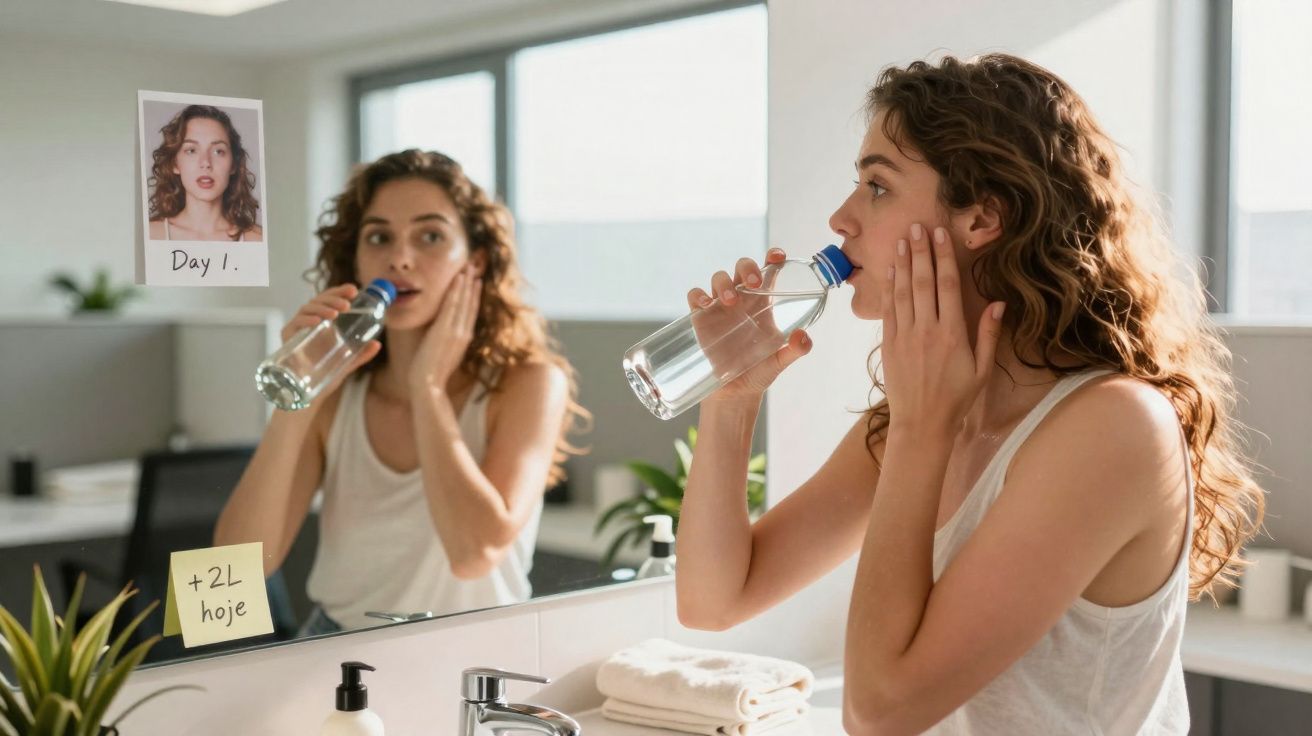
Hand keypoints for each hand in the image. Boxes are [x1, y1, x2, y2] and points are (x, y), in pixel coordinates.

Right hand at [281, 284, 380, 407]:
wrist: (309, 395)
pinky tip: (318, 321)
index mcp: (323, 324)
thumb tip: (377, 344)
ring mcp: (298, 330)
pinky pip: (295, 324)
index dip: (340, 291)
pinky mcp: (288, 339)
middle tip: (347, 304)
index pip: (330, 300)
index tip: (354, 290)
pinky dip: (306, 320)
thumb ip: (361, 354)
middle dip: (333, 298)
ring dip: (322, 307)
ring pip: (307, 308)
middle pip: (318, 300)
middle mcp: (309, 323)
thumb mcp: (347, 362)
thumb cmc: (325, 376)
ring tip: (336, 313)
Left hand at [410, 264, 481, 392]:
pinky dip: (457, 291)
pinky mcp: (445, 330)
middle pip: (471, 303)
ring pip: (463, 301)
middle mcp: (464, 332)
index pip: (471, 312)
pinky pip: (453, 305)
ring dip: (466, 283)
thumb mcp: (445, 355)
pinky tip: (459, 279)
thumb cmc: (432, 373)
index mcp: (464, 338)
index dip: (474, 295)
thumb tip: (442, 334)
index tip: (475, 281)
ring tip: (468, 267)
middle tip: (474, 267)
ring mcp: (456, 331)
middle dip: (472, 284)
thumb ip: (447, 342)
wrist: (429, 384)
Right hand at [686, 248, 812, 406]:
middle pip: (742, 267)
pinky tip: (705, 305)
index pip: (768, 271)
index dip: (772, 258)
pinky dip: (698, 295)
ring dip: (724, 283)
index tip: (778, 257)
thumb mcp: (780, 361)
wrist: (734, 393)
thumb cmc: (759, 372)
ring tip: (730, 301)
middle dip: (747, 267)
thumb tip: (803, 337)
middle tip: (753, 283)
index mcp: (763, 303)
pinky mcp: (701, 318)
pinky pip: (695, 296)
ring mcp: (719, 307)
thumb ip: (795, 349)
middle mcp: (742, 300)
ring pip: (718, 278)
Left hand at [881, 224, 1004, 434]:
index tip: (940, 236)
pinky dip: (889, 288)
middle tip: (917, 226)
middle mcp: (927, 330)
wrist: (922, 423)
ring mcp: (905, 336)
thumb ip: (988, 335)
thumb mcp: (982, 370)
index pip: (947, 286)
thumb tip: (997, 303)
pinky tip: (890, 271)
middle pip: (922, 282)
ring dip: (902, 264)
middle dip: (920, 251)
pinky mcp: (889, 345)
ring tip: (901, 240)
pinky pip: (889, 310)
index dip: (943, 258)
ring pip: (902, 292)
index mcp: (952, 334)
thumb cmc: (956, 398)